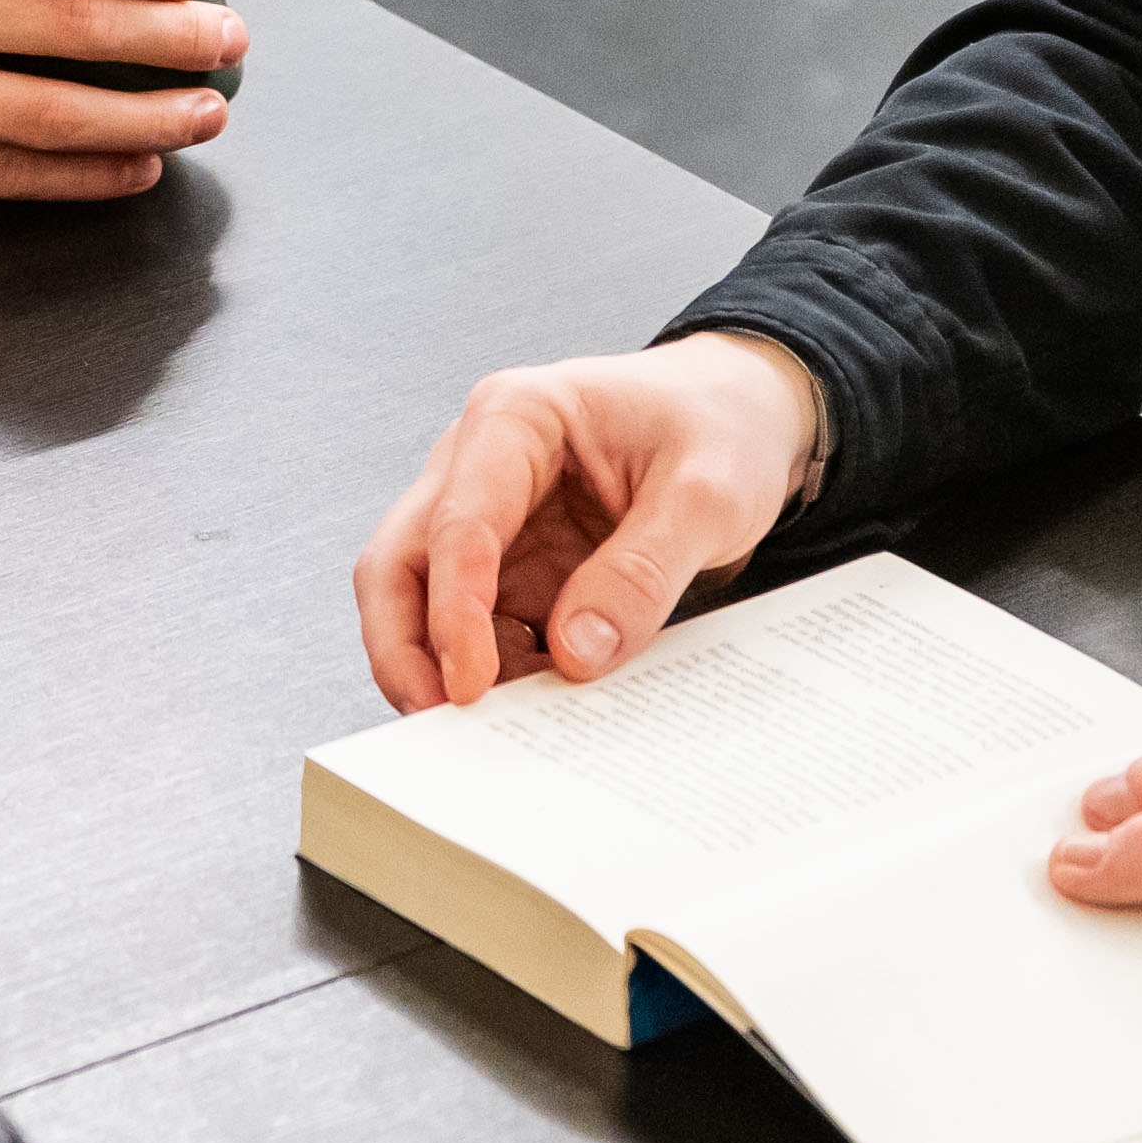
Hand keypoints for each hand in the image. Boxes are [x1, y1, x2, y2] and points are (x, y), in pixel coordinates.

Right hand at [354, 337, 820, 709]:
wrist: (742, 418)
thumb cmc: (719, 426)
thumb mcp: (709, 493)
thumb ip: (642, 571)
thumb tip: (577, 652)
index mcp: (514, 419)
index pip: (457, 523)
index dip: (455, 610)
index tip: (470, 683)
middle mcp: (477, 466)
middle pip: (399, 563)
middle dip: (405, 646)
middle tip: (438, 717)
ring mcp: (488, 522)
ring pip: (420, 604)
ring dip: (444, 667)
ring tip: (502, 724)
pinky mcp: (509, 569)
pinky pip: (478, 631)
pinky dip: (493, 673)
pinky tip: (536, 703)